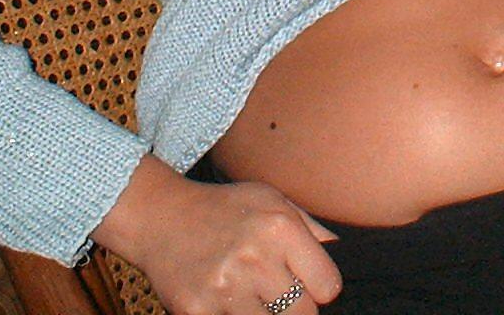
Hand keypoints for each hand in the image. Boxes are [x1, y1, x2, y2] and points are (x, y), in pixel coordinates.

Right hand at [93, 155, 340, 314]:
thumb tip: (344, 251)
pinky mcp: (196, 311)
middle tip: (281, 298)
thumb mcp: (272, 200)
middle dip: (298, 311)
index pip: (328, 286)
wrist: (160, 217)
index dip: (321, 289)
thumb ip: (310, 228)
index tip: (309, 285)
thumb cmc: (224, 208)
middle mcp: (254, 258)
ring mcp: (224, 288)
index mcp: (279, 228)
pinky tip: (229, 305)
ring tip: (254, 300)